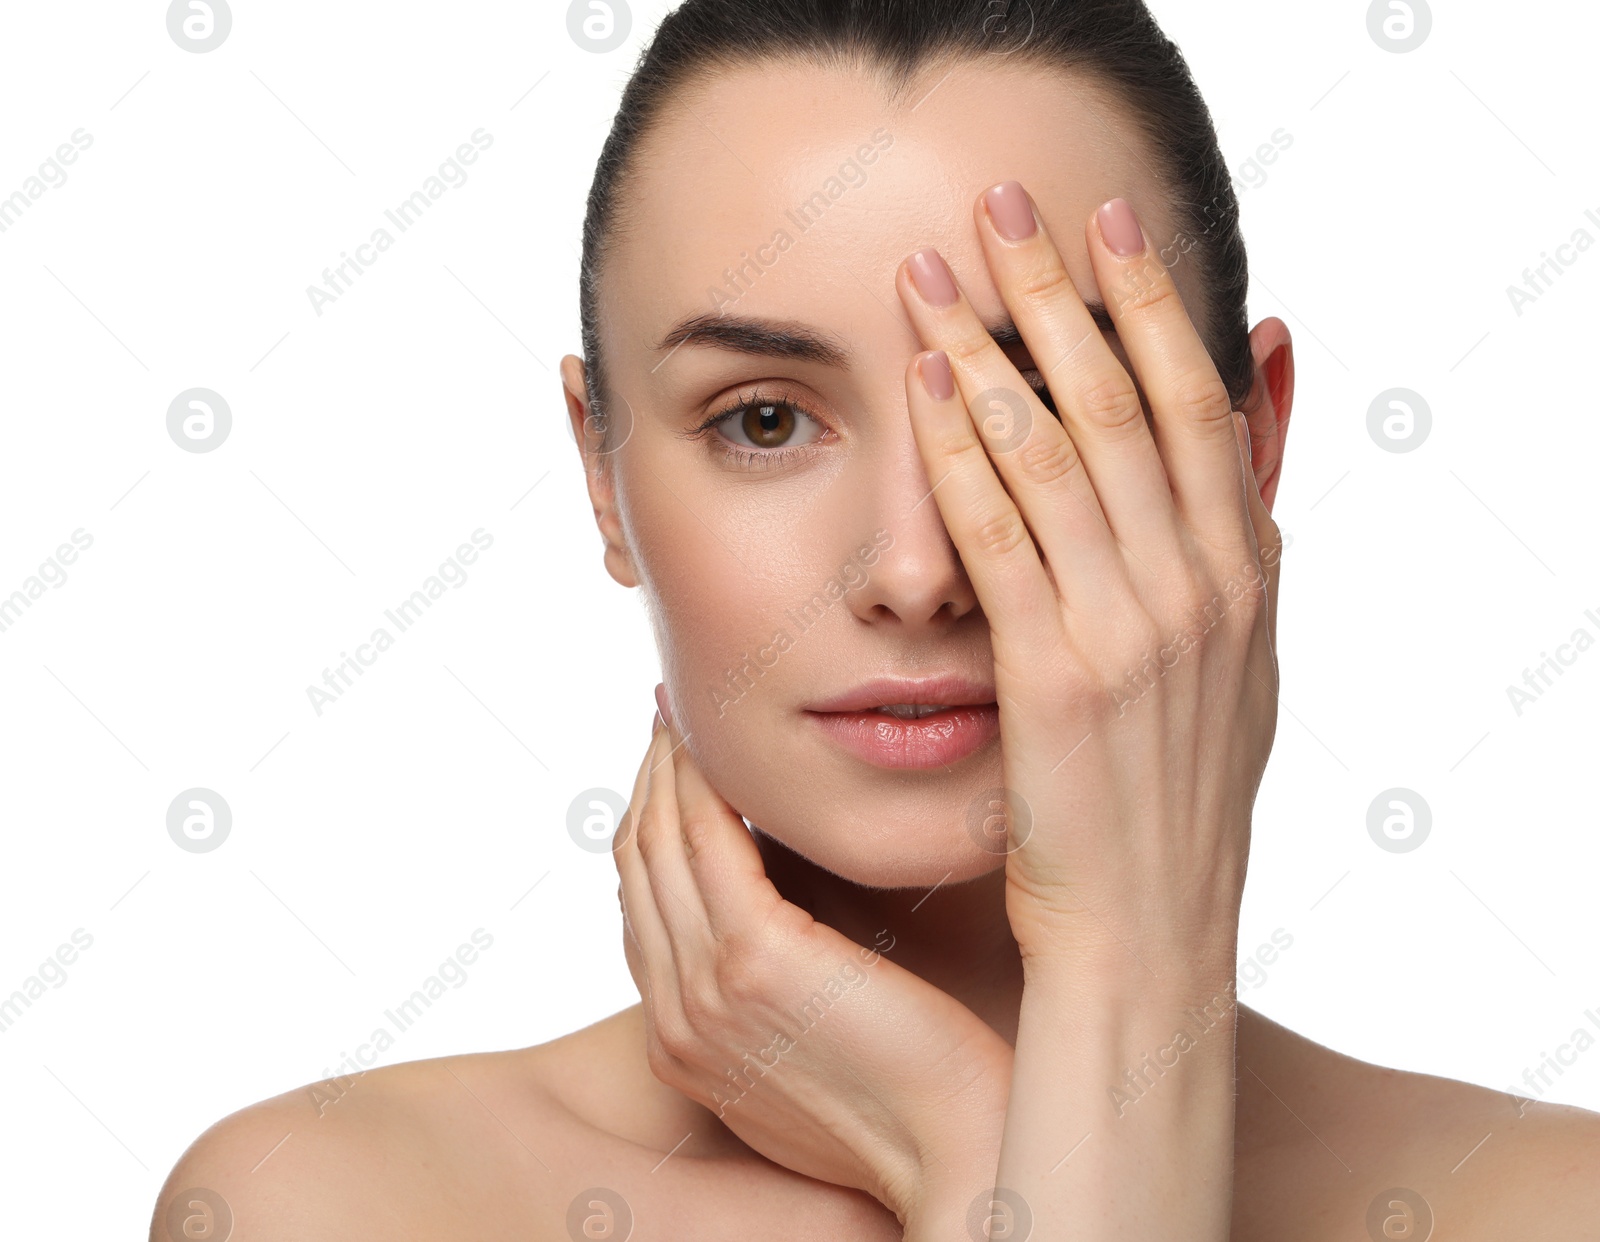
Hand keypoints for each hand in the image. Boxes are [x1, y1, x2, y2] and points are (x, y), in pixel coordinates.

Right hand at [612, 700, 1011, 1221]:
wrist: (962, 1153)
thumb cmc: (917, 1092)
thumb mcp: (817, 1036)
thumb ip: (777, 979)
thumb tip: (784, 905)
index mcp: (680, 1039)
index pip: (641, 902)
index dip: (651, 820)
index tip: (678, 759)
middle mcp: (674, 1017)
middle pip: (637, 862)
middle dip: (652, 778)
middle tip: (677, 714)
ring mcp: (704, 991)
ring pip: (661, 840)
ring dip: (674, 764)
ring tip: (698, 712)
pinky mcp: (753, 961)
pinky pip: (707, 840)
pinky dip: (710, 781)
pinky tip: (732, 744)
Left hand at [896, 186, 1281, 978]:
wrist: (1146, 944)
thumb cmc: (1167, 813)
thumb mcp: (1231, 678)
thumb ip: (1227, 556)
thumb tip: (1236, 440)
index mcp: (1244, 582)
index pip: (1198, 405)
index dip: (1153, 304)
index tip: (1106, 224)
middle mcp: (1200, 590)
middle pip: (1126, 400)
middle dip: (1060, 292)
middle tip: (1004, 203)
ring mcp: (1134, 632)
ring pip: (1060, 451)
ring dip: (993, 348)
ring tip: (936, 272)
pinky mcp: (1058, 680)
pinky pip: (1003, 538)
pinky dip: (961, 454)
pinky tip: (922, 388)